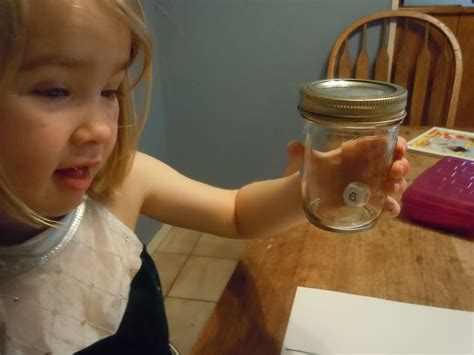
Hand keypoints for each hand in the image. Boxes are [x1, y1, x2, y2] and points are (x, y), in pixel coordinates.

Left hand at [283, 137, 409, 217]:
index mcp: (361, 151)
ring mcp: (373, 185)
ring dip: (398, 185)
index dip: (398, 143)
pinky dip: (392, 207)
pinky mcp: (370, 202)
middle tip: (394, 169)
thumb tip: (292, 147)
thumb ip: (301, 154)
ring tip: (388, 187)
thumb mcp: (308, 162)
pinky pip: (387, 205)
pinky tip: (388, 210)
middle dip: (401, 165)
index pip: (386, 143)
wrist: (308, 194)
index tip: (399, 147)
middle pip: (395, 163)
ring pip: (395, 183)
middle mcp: (371, 166)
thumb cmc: (315, 171)